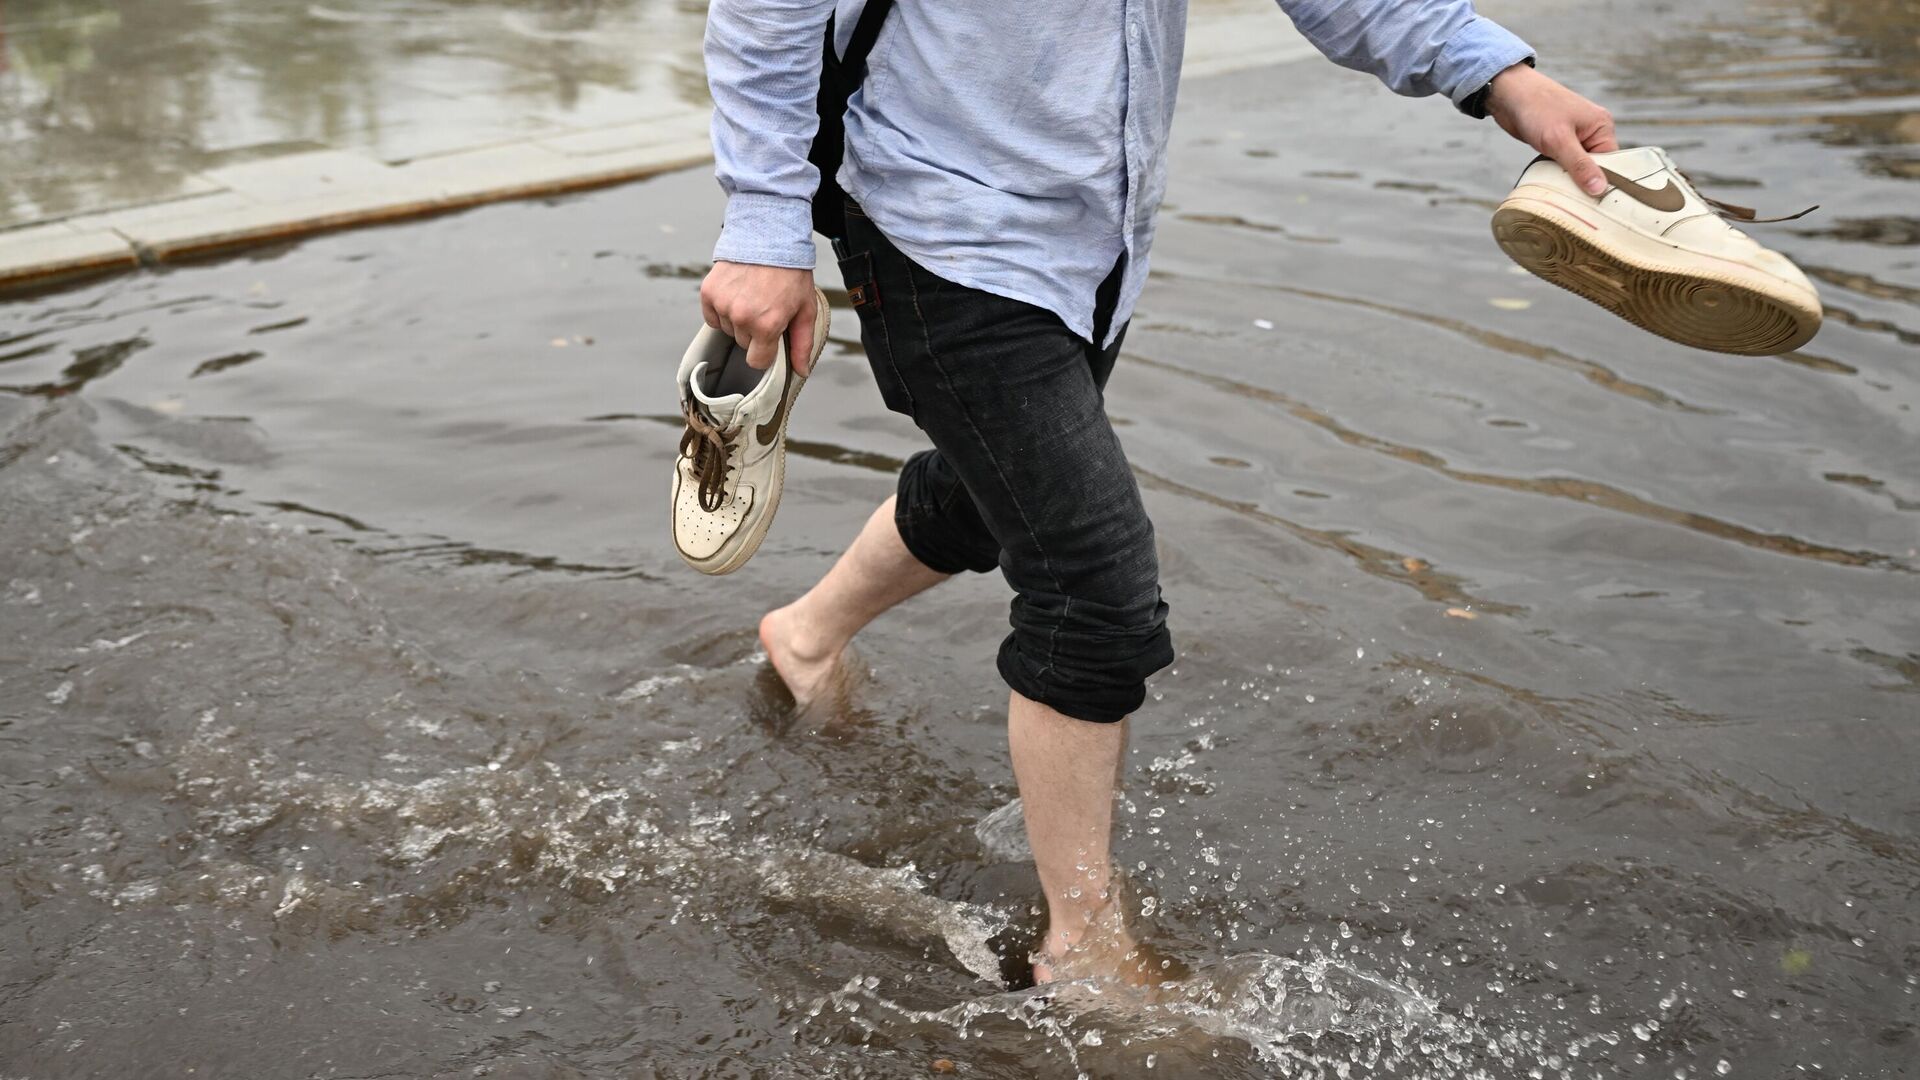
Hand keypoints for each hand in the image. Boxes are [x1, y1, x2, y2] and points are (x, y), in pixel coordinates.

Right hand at [699, 261, 818, 373]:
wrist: (769, 236)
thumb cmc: (791, 273)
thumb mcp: (805, 309)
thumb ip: (802, 343)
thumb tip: (802, 371)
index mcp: (767, 325)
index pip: (757, 361)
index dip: (765, 351)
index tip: (771, 336)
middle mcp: (742, 317)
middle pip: (743, 343)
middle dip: (754, 331)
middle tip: (765, 306)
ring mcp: (723, 304)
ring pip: (728, 329)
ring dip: (738, 319)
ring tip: (752, 296)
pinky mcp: (709, 292)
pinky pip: (712, 316)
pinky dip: (722, 309)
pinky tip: (736, 293)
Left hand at [1486, 63, 1617, 197]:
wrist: (1509, 94)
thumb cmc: (1537, 110)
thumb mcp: (1559, 140)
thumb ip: (1579, 165)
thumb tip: (1599, 189)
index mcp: (1602, 127)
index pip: (1612, 164)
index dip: (1603, 184)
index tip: (1596, 206)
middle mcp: (1592, 133)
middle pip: (1595, 169)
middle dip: (1585, 185)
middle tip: (1578, 209)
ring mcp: (1575, 139)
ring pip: (1578, 169)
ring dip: (1569, 182)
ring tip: (1565, 202)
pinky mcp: (1558, 143)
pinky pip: (1564, 165)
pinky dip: (1558, 175)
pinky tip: (1554, 189)